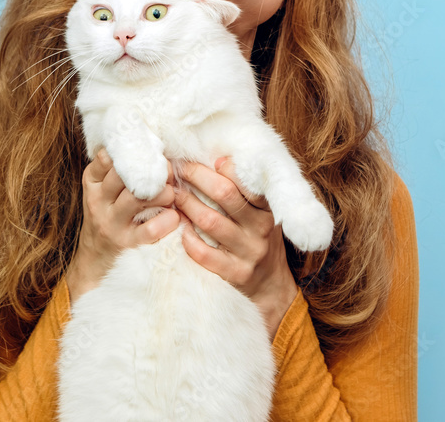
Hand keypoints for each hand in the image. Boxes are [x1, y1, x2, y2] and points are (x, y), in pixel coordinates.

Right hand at [66, 147, 179, 302]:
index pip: (109, 157)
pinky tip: (175, 216)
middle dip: (154, 169)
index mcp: (93, 182)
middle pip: (125, 174)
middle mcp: (98, 201)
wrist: (94, 261)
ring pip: (138, 197)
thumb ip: (120, 169)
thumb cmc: (108, 216)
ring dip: (163, 192)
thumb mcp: (104, 190)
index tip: (152, 153)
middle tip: (170, 171)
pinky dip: (169, 219)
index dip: (135, 151)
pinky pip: (152, 229)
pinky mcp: (128, 244)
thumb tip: (153, 143)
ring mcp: (112, 224)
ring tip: (171, 194)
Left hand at [175, 157, 298, 340]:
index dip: (223, 165)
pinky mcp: (235, 273)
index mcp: (268, 207)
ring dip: (186, 205)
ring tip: (172, 195)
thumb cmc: (258, 239)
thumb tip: (214, 157)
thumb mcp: (262, 213)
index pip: (247, 179)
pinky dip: (187, 239)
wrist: (271, 286)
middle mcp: (261, 228)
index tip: (203, 157)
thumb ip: (244, 191)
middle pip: (224, 194)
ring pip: (210, 221)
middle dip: (196, 177)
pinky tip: (179, 229)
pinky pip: (204, 254)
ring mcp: (249, 252)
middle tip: (178, 170)